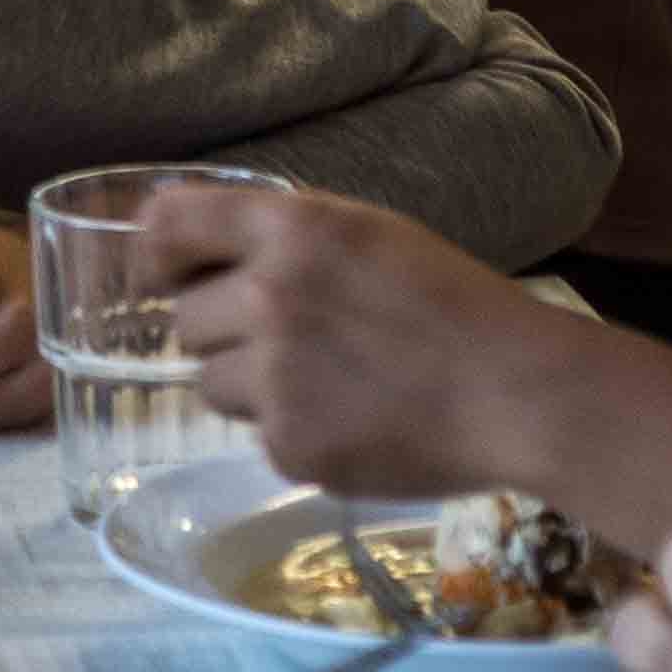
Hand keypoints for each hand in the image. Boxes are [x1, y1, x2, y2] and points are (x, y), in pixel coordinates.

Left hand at [136, 180, 599, 507]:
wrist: (517, 393)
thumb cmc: (454, 306)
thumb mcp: (370, 235)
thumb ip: (285, 235)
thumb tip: (188, 243)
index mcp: (296, 231)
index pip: (171, 224)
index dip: (155, 251)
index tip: (158, 272)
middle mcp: (272, 297)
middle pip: (185, 318)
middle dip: (224, 331)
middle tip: (292, 341)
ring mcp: (277, 378)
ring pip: (209, 383)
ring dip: (249, 386)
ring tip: (328, 383)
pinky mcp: (289, 446)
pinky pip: (257, 436)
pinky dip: (293, 433)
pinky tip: (353, 421)